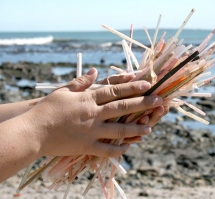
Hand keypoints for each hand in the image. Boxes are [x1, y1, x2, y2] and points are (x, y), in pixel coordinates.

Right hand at [20, 68, 162, 157]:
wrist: (33, 131)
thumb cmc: (47, 109)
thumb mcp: (64, 91)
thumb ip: (82, 82)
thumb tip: (95, 71)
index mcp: (88, 99)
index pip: (115, 90)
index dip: (133, 86)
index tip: (148, 83)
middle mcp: (93, 114)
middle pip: (123, 107)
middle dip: (143, 103)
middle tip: (159, 100)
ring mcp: (91, 131)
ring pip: (119, 129)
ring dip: (136, 128)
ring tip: (150, 128)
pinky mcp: (86, 146)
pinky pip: (107, 149)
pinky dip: (119, 149)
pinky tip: (129, 147)